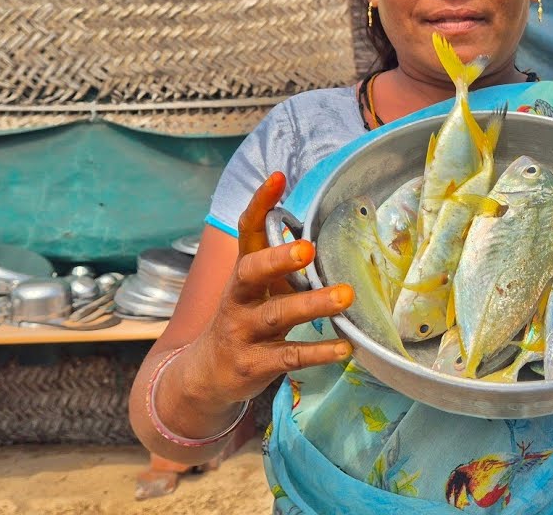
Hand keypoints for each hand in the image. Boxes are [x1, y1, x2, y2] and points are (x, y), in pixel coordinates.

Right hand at [184, 172, 353, 404]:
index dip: (259, 204)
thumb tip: (326, 230)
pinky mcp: (254, 364)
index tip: (279, 177)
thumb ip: (283, 265)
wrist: (207, 375)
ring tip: (345, 296)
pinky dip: (318, 352)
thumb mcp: (259, 289)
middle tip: (307, 248)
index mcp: (243, 273)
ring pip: (277, 315)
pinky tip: (345, 347)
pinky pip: (289, 356)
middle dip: (277, 259)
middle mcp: (238, 298)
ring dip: (312, 304)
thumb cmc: (247, 320)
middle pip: (251, 272)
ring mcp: (243, 331)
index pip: (246, 232)